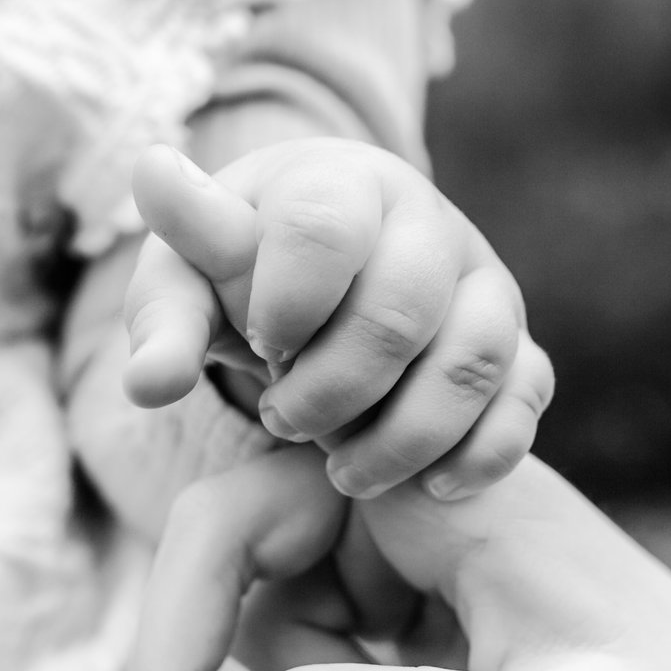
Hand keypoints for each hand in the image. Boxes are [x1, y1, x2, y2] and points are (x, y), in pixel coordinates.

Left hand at [122, 141, 552, 501]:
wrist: (322, 269)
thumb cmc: (243, 273)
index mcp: (340, 182)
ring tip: (342, 471)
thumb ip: (162, 324)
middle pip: (399, 310)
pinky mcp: (520, 343)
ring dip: (401, 437)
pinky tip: (426, 488)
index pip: (323, 229)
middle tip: (282, 420)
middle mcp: (427, 222)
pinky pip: (525, 399)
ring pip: (472, 360)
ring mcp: (484, 282)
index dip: (286, 304)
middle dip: (331, 389)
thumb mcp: (186, 282)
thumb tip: (146, 386)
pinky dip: (481, 453)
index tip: (257, 345)